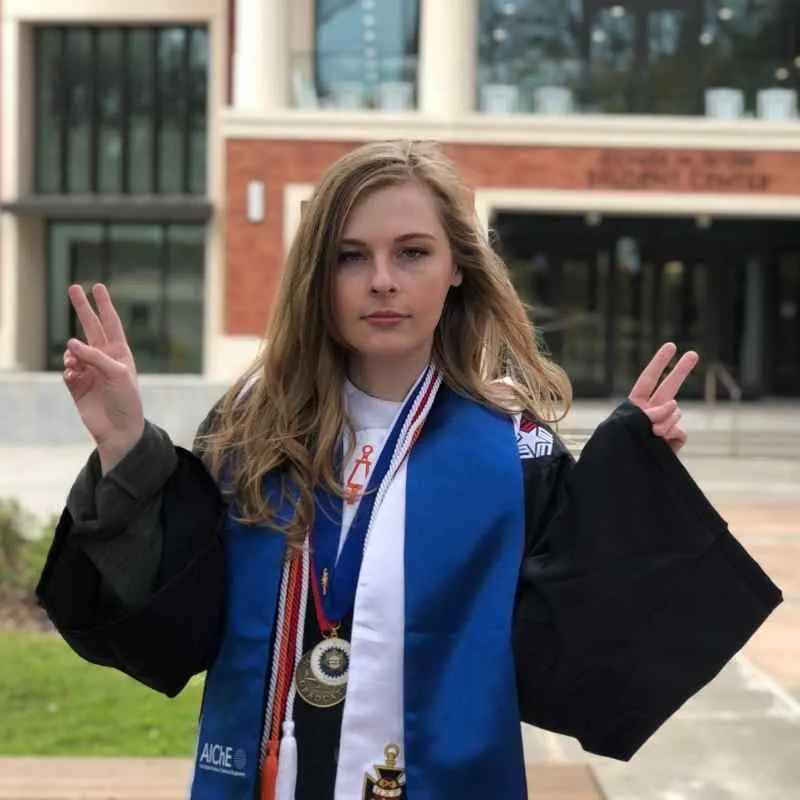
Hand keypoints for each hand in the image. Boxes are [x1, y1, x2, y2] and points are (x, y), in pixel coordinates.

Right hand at [63, 284, 144, 471]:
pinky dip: (69, 370)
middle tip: (73, 287)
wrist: (119, 429)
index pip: (111, 323)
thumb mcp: (118, 374)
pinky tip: (74, 376)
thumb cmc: (127, 400)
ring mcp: (90, 371)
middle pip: (90, 328)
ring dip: (73, 353)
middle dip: (82, 309)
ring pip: (74, 351)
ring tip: (77, 364)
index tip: (98, 286)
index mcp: (120, 353)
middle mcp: (104, 359)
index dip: (104, 305)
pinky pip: (67, 370)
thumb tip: (71, 344)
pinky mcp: (77, 386)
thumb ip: (95, 357)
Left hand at [628, 342, 698, 453]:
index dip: (659, 362)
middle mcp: (651, 412)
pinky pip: (679, 431)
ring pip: (675, 413)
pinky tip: (663, 444)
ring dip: (665, 422)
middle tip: (694, 354)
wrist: (625, 474)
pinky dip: (672, 435)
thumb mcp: (629, 425)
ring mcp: (664, 425)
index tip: (671, 345)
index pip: (648, 379)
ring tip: (653, 435)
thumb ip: (651, 413)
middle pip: (669, 387)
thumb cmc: (619, 446)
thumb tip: (673, 405)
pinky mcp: (673, 440)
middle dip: (681, 370)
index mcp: (635, 405)